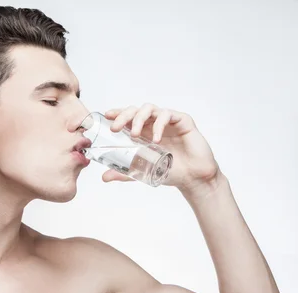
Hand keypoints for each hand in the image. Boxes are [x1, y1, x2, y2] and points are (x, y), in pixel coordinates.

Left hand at [101, 103, 221, 191]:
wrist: (193, 178)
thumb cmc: (170, 172)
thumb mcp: (142, 172)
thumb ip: (124, 173)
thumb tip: (104, 178)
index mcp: (144, 131)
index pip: (129, 117)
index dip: (118, 113)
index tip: (107, 116)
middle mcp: (154, 124)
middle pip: (136, 110)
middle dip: (124, 115)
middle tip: (115, 128)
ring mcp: (169, 121)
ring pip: (150, 109)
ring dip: (139, 119)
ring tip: (134, 134)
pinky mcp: (183, 120)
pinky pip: (168, 115)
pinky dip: (159, 125)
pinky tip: (156, 139)